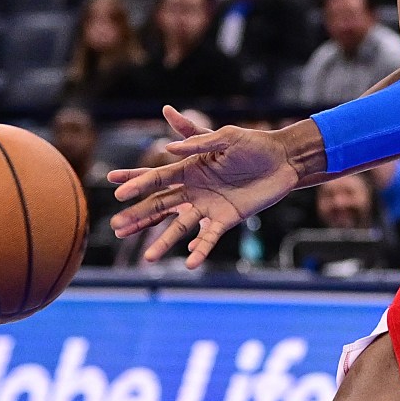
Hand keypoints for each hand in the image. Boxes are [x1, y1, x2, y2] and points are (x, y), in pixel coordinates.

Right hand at [109, 106, 314, 268]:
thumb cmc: (254, 144)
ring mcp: (209, 206)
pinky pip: (210, 237)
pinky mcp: (227, 218)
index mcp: (190, 168)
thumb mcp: (227, 137)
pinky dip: (200, 250)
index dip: (136, 184)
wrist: (283, 160)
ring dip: (163, 242)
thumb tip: (168, 149)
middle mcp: (194, 190)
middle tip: (116, 228)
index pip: (157, 178)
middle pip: (160, 206)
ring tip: (147, 258)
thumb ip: (198, 142)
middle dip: (139, 217)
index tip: (116, 192)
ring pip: (180, 227)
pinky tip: (188, 263)